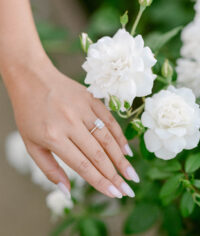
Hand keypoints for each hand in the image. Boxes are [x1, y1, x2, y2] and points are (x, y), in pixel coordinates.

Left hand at [8, 59, 138, 197]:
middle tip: (128, 190)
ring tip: (131, 174)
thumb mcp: (31, 144)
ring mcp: (82, 109)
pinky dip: (119, 135)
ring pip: (106, 137)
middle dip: (114, 175)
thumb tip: (68, 192)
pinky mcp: (90, 98)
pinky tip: (126, 149)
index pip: (82, 165)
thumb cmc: (29, 114)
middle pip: (98, 153)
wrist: (32, 79)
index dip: (100, 181)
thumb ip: (49, 169)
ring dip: (121, 158)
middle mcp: (70, 123)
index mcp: (53, 136)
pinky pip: (108, 119)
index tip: (114, 194)